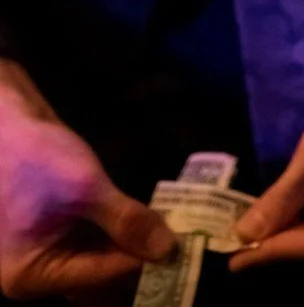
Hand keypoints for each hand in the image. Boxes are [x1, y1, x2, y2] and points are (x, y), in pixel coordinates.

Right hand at [0, 95, 175, 300]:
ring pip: (102, 264)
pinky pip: (96, 247)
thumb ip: (126, 221)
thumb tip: (168, 250)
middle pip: (101, 281)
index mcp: (33, 276)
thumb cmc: (36, 156)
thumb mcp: (85, 188)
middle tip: (185, 244)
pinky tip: (151, 224)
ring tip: (174, 234)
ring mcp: (49, 254)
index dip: (145, 264)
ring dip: (135, 250)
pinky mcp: (60, 234)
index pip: (102, 278)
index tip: (185, 248)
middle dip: (142, 262)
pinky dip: (122, 237)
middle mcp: (39, 275)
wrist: (8, 122)